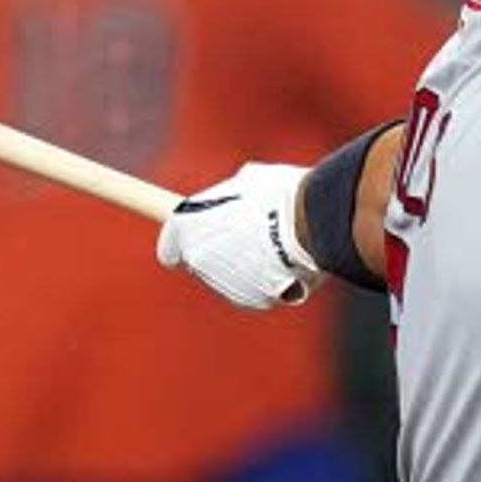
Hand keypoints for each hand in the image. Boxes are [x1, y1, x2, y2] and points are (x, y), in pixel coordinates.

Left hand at [154, 162, 314, 310]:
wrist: (311, 223)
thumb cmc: (277, 194)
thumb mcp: (248, 181)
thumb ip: (231, 197)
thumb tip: (240, 197)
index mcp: (184, 228)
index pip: (169, 249)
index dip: (187, 241)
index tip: (203, 234)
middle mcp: (196, 261)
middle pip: (202, 263)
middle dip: (221, 251)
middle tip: (250, 231)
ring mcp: (224, 285)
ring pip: (231, 278)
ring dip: (247, 265)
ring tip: (277, 242)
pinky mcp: (253, 300)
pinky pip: (258, 290)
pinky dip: (269, 280)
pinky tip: (289, 261)